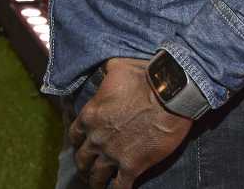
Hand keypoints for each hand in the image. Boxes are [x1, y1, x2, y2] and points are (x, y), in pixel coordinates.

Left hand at [69, 57, 192, 187]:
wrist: (169, 94)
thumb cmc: (144, 77)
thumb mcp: (116, 67)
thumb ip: (104, 74)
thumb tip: (102, 73)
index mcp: (91, 114)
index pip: (74, 135)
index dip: (78, 140)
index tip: (82, 143)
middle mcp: (96, 137)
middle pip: (82, 159)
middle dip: (84, 164)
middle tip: (89, 167)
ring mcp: (113, 154)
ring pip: (96, 177)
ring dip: (97, 181)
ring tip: (99, 184)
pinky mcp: (132, 167)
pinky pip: (119, 188)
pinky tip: (119, 188)